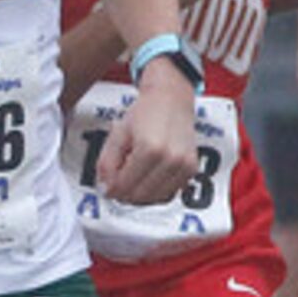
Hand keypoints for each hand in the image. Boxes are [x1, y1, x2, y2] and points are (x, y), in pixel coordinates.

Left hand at [95, 69, 193, 205]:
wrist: (171, 98)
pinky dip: (155, 192)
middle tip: (117, 181)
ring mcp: (184, 166)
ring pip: (155, 198)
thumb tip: (106, 188)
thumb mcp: (118, 134)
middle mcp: (171, 159)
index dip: (111, 189)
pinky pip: (170, 194)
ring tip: (133, 176)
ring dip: (140, 194)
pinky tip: (147, 178)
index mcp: (150, 149)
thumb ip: (107, 163)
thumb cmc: (145, 112)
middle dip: (124, 193)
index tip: (106, 186)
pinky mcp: (191, 169)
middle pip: (140, 196)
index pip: (125, 186)